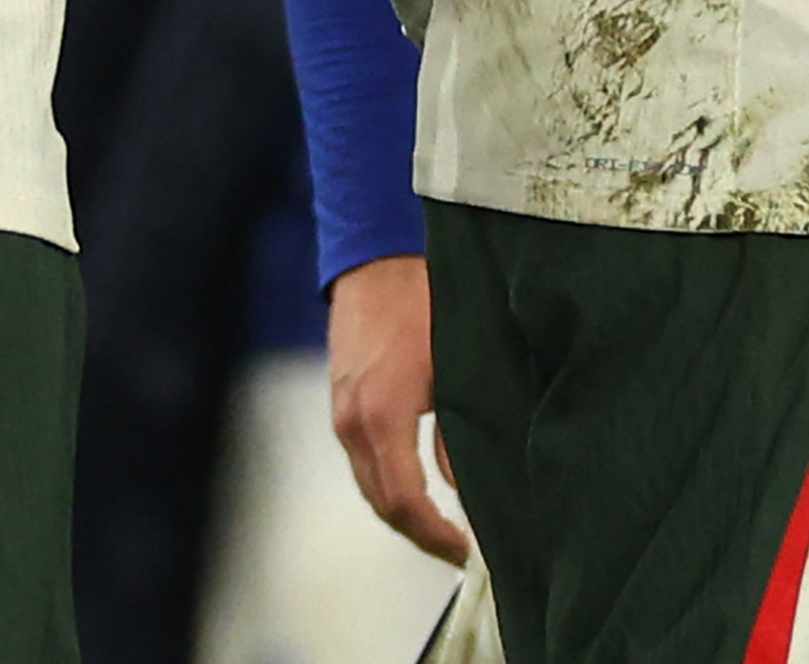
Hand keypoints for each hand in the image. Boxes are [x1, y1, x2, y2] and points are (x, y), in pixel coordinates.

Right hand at [326, 253, 469, 564]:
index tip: (468, 553)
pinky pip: (361, 459)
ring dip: (403, 511)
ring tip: (446, 525)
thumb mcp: (457, 367)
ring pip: (368, 483)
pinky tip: (420, 484)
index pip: (404, 502)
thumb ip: (460, 435)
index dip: (436, 536)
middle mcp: (351, 420)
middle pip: (380, 503)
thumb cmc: (423, 302)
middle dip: (420, 534)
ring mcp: (340, 410)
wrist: (376, 256)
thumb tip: (467, 490)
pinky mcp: (341, 399)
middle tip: (461, 551)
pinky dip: (388, 482)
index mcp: (381, 415)